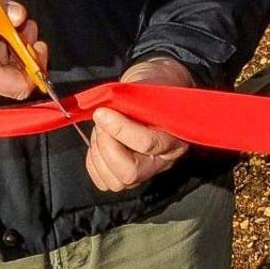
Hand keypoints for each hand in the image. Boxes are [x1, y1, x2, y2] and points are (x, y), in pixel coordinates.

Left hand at [87, 57, 194, 190]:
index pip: (146, 143)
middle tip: (100, 122)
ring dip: (99, 153)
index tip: (102, 112)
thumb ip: (131, 99)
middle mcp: (161, 162)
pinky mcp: (126, 178)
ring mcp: (144, 173)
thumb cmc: (151, 87)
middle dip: (106, 147)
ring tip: (101, 129)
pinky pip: (103, 182)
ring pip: (115, 181)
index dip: (119, 129)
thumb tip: (106, 110)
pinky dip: (94, 162)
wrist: (152, 93)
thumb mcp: (147, 86)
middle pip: (130, 173)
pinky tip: (99, 142)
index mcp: (174, 138)